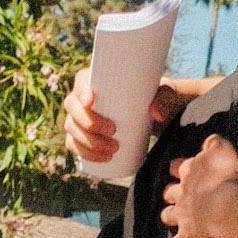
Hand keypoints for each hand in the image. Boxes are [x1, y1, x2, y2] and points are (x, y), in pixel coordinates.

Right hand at [63, 71, 210, 166]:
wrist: (156, 116)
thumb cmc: (156, 97)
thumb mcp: (165, 93)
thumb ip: (165, 98)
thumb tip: (156, 114)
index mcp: (97, 79)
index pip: (80, 81)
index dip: (80, 91)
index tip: (91, 101)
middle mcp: (84, 98)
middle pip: (72, 108)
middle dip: (88, 123)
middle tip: (114, 132)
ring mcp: (81, 118)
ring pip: (72, 128)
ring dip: (88, 142)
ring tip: (113, 150)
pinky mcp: (84, 136)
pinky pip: (73, 145)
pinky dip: (83, 153)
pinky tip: (99, 158)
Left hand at [160, 134, 237, 237]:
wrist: (228, 208)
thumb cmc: (227, 177)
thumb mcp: (223, 150)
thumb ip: (214, 143)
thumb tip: (209, 141)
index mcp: (189, 171)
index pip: (177, 166)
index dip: (178, 168)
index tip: (179, 169)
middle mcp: (181, 193)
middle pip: (168, 192)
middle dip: (170, 193)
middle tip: (174, 195)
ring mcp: (182, 215)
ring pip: (168, 215)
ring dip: (169, 216)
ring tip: (171, 218)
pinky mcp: (188, 235)